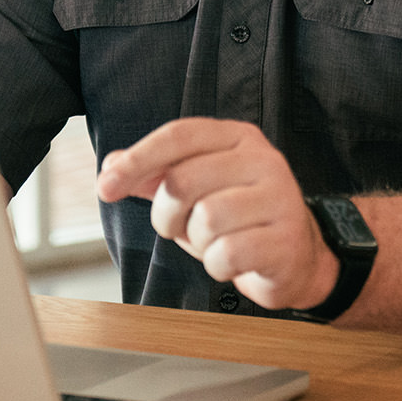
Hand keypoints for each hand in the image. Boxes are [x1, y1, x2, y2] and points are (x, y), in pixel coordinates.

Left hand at [95, 118, 338, 311]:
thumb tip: (111, 166)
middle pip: (183, 181)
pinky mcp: (286, 239)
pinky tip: (233, 261)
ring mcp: (280, 198)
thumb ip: (156, 175)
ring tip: (214, 243)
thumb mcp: (197, 190)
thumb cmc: (239, 219)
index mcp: (239, 137)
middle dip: (167, 215)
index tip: (105, 187)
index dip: (137, 160)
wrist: (296, 257)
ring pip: (205, 219)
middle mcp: (263, 160)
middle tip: (179, 228)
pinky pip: (226, 254)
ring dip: (196, 243)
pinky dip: (217, 266)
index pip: (179, 135)